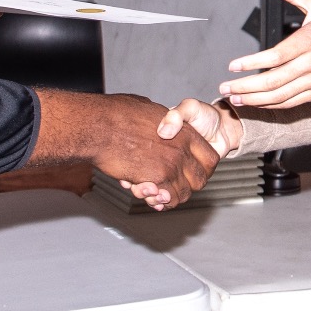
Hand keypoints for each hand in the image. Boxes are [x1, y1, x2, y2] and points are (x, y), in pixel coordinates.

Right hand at [29, 89, 218, 209]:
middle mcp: (182, 149)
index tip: (191, 173)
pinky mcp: (156, 178)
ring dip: (171, 196)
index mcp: (185, 131)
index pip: (210, 158)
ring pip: (184, 193)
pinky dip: (159, 201)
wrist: (99, 125)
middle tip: (173, 186)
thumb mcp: (149, 109)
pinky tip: (147, 193)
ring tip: (157, 193)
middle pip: (201, 179)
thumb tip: (162, 122)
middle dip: (188, 186)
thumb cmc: (117, 114)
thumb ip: (162, 120)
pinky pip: (167, 199)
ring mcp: (171, 165)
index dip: (202, 169)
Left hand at [218, 0, 310, 109]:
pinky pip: (291, 103)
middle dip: (246, 86)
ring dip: (254, 99)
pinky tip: (256, 103)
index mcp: (310, 40)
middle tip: (225, 87)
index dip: (252, 62)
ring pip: (280, 96)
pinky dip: (272, 105)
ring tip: (235, 99)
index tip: (233, 66)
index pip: (276, 55)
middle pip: (274, 80)